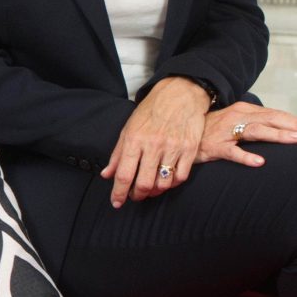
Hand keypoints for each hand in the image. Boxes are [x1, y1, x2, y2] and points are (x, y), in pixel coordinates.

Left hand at [102, 77, 213, 206]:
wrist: (180, 94)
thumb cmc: (151, 111)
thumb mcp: (128, 128)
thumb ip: (118, 153)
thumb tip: (106, 175)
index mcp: (134, 139)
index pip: (123, 174)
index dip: (118, 192)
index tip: (116, 202)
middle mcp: (153, 145)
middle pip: (143, 183)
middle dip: (136, 195)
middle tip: (134, 196)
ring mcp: (173, 148)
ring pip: (162, 183)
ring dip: (154, 192)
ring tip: (149, 190)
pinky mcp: (189, 149)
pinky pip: (180, 177)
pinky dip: (171, 185)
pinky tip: (165, 182)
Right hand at [198, 102, 296, 167]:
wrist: (181, 134)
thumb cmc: (213, 130)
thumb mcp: (236, 122)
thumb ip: (257, 124)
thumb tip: (285, 129)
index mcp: (245, 111)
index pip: (275, 115)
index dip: (296, 121)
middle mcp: (237, 118)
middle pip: (270, 120)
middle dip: (294, 125)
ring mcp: (226, 132)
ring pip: (255, 132)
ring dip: (275, 135)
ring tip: (294, 139)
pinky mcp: (214, 147)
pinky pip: (232, 152)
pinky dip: (246, 157)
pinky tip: (260, 162)